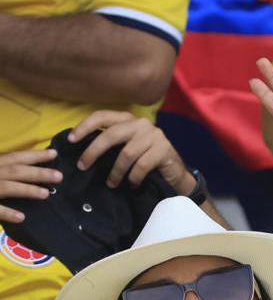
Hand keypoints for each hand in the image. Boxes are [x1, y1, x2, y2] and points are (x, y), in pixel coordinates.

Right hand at [0, 149, 59, 224]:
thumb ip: (3, 168)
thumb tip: (27, 169)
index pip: (15, 157)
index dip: (34, 155)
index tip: (54, 153)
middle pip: (15, 171)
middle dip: (38, 173)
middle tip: (59, 176)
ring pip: (7, 187)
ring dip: (27, 190)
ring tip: (46, 194)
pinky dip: (7, 212)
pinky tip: (21, 217)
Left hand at [68, 111, 196, 193]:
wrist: (174, 171)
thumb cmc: (144, 158)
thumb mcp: (125, 146)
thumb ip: (110, 143)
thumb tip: (80, 149)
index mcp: (128, 120)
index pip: (103, 116)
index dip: (85, 126)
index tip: (71, 140)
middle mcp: (141, 124)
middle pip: (111, 134)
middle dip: (93, 152)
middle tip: (83, 166)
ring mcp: (154, 135)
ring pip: (126, 153)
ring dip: (115, 172)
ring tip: (111, 183)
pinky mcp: (164, 149)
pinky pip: (141, 165)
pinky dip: (133, 177)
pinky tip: (132, 184)